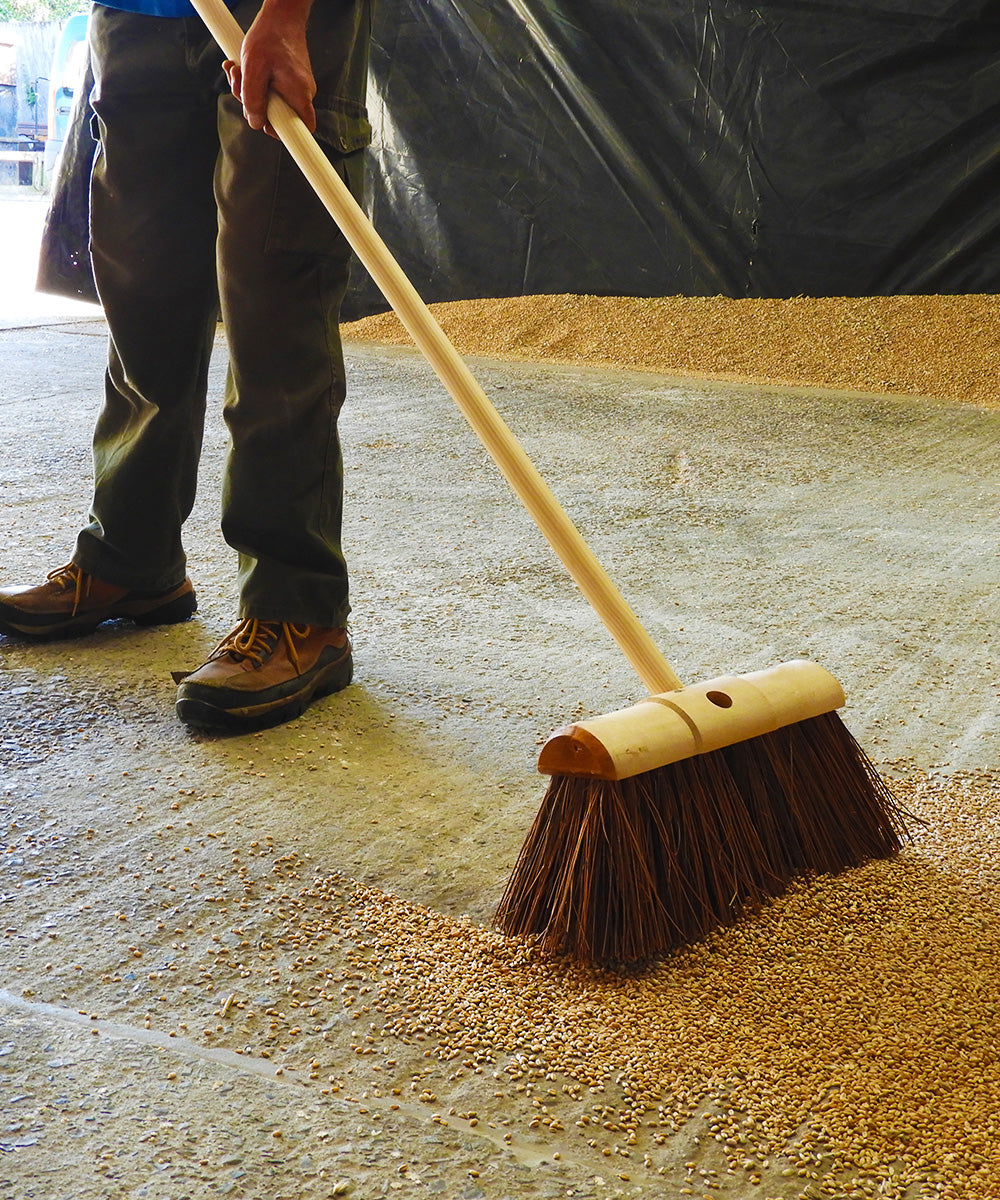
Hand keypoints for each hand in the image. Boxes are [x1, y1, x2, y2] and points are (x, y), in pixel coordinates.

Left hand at [224, 0, 316, 135]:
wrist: (281, 15)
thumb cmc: (269, 37)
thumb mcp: (253, 69)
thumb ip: (252, 99)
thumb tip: (255, 122)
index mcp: (300, 95)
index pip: (303, 129)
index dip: (283, 132)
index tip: (265, 124)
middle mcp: (303, 94)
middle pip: (279, 116)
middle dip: (254, 104)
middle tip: (238, 83)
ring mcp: (297, 87)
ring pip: (271, 101)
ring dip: (250, 90)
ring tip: (238, 70)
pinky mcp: (289, 80)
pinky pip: (272, 90)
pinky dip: (256, 82)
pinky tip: (245, 68)